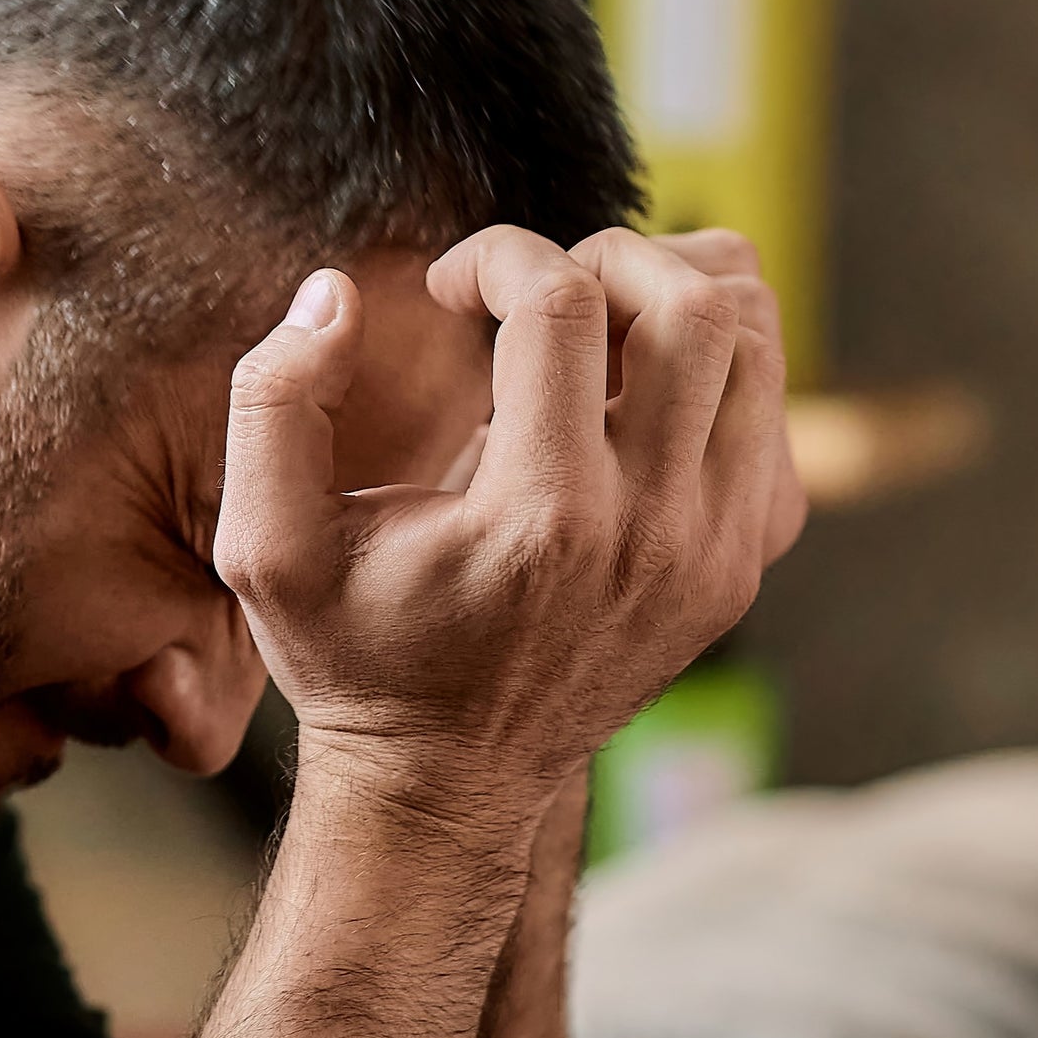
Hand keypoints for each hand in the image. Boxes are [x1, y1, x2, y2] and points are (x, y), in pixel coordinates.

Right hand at [217, 226, 791, 819]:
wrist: (449, 781)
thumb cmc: (354, 655)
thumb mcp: (265, 546)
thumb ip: (275, 402)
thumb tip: (335, 294)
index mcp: (540, 517)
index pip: (564, 303)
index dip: (497, 255)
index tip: (451, 291)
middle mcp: (652, 532)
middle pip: (690, 306)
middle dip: (603, 257)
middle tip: (535, 294)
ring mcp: (716, 552)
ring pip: (755, 343)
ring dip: (671, 297)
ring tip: (594, 322)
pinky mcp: (744, 565)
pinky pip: (771, 415)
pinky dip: (717, 373)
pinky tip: (635, 396)